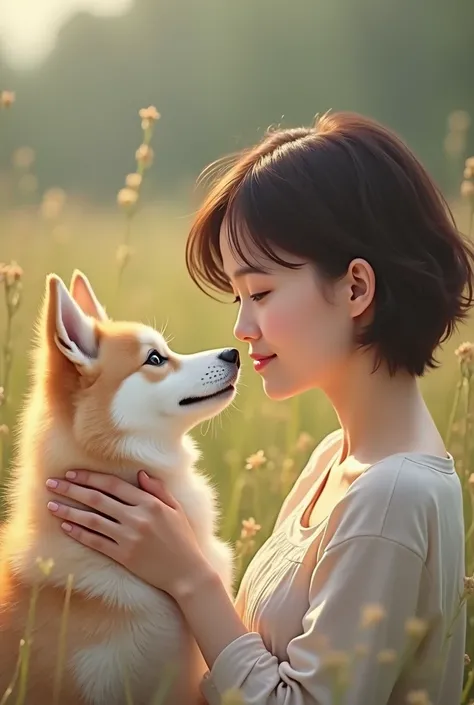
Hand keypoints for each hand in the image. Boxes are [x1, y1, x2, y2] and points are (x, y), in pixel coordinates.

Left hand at [45, 469, 209, 597]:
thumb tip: (140, 473)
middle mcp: (137, 518)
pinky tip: (65, 527)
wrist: (187, 572)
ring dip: (69, 511)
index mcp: (149, 503)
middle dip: (72, 489)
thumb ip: (158, 489)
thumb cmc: (183, 538)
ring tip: (51, 505)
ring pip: (92, 520)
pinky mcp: (123, 556)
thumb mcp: (175, 508)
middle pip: (97, 499)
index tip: (72, 473)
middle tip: (52, 483)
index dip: (91, 477)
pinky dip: (79, 533)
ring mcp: (129, 538)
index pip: (113, 485)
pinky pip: (96, 542)